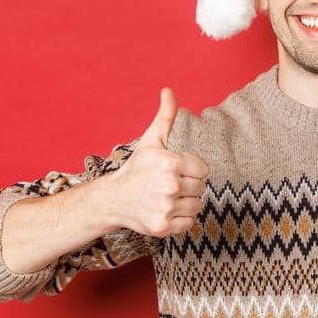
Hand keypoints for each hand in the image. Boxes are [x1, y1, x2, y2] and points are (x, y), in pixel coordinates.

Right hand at [101, 87, 209, 236]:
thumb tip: (168, 90)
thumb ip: (166, 117)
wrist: (113, 198)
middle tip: (167, 185)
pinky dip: (179, 220)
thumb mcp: (152, 141)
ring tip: (166, 197)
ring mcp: (165, 208)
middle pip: (201, 188)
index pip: (204, 170)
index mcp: (170, 163)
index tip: (175, 170)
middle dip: (188, 186)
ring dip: (185, 203)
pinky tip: (164, 211)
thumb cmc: (138, 168)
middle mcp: (169, 186)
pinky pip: (189, 223)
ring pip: (197, 206)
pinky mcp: (162, 227)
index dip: (191, 170)